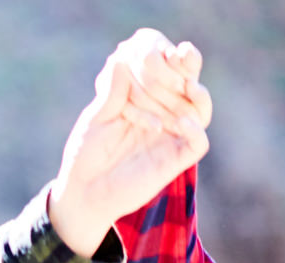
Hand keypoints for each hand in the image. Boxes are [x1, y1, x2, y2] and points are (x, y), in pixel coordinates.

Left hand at [49, 31, 209, 258]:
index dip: (169, 57)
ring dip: (199, 96)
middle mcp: (162, 115)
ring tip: (190, 86)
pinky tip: (183, 122)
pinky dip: (196, 130)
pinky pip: (198, 143)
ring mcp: (170, 137)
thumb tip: (120, 60)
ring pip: (200, 111)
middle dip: (189, 69)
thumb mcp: (97, 118)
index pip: (165, 71)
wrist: (84, 192)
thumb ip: (111, 93)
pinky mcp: (174, 161)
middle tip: (182, 57)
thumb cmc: (87, 153)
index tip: (160, 49)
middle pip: (188, 85)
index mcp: (144, 99)